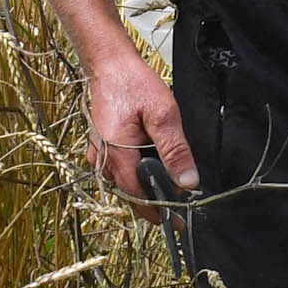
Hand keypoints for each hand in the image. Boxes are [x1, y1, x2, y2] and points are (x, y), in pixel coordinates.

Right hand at [85, 46, 197, 217]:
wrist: (110, 64)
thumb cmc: (134, 84)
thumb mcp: (163, 114)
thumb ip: (175, 150)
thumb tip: (188, 183)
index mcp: (117, 155)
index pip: (138, 197)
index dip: (159, 212)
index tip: (179, 222)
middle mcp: (103, 160)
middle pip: (130, 194)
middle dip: (154, 202)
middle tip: (180, 204)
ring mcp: (99, 155)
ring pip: (124, 184)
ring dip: (145, 188)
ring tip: (169, 185)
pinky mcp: (100, 148)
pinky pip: (118, 172)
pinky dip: (135, 175)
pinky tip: (151, 166)